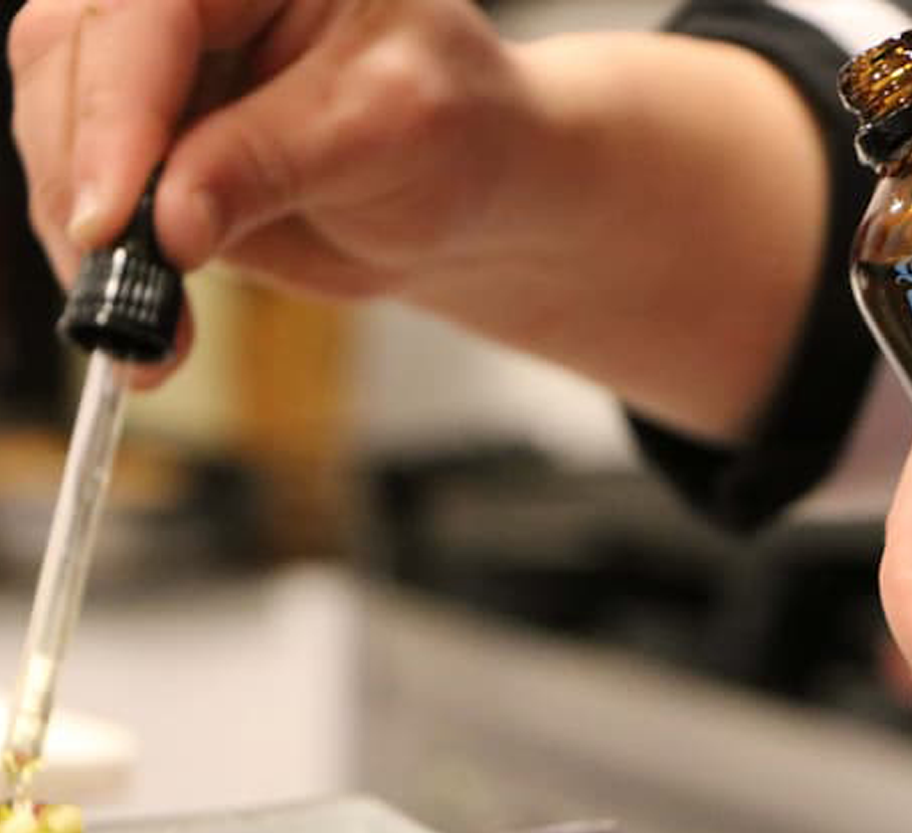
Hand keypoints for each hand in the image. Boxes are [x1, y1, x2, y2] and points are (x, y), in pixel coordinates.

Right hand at [9, 0, 525, 299]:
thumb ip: (273, 164)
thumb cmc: (454, 137)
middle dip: (84, 186)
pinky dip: (106, 271)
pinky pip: (90, 199)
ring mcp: (158, 75)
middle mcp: (187, 2)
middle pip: (68, 61)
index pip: (144, 11)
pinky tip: (145, 334)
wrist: (466, 198)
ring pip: (57, 131)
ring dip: (84, 241)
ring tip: (145, 333)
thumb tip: (169, 221)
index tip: (111, 222)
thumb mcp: (385, 134)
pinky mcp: (151, 151)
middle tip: (123, 296)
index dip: (114, 113)